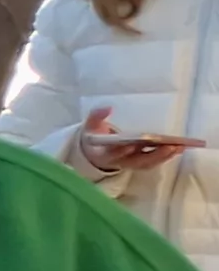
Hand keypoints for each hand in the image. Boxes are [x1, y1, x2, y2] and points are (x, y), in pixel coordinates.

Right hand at [79, 108, 203, 172]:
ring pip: (148, 163)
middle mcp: (118, 161)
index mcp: (103, 153)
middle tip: (171, 146)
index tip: (132, 144)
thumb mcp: (90, 125)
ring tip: (180, 146)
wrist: (94, 152)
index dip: (121, 150)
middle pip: (137, 161)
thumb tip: (108, 107)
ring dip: (164, 157)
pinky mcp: (138, 163)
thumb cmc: (94, 137)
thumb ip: (97, 116)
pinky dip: (166, 157)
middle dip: (155, 155)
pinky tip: (178, 148)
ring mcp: (130, 163)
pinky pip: (153, 162)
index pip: (112, 153)